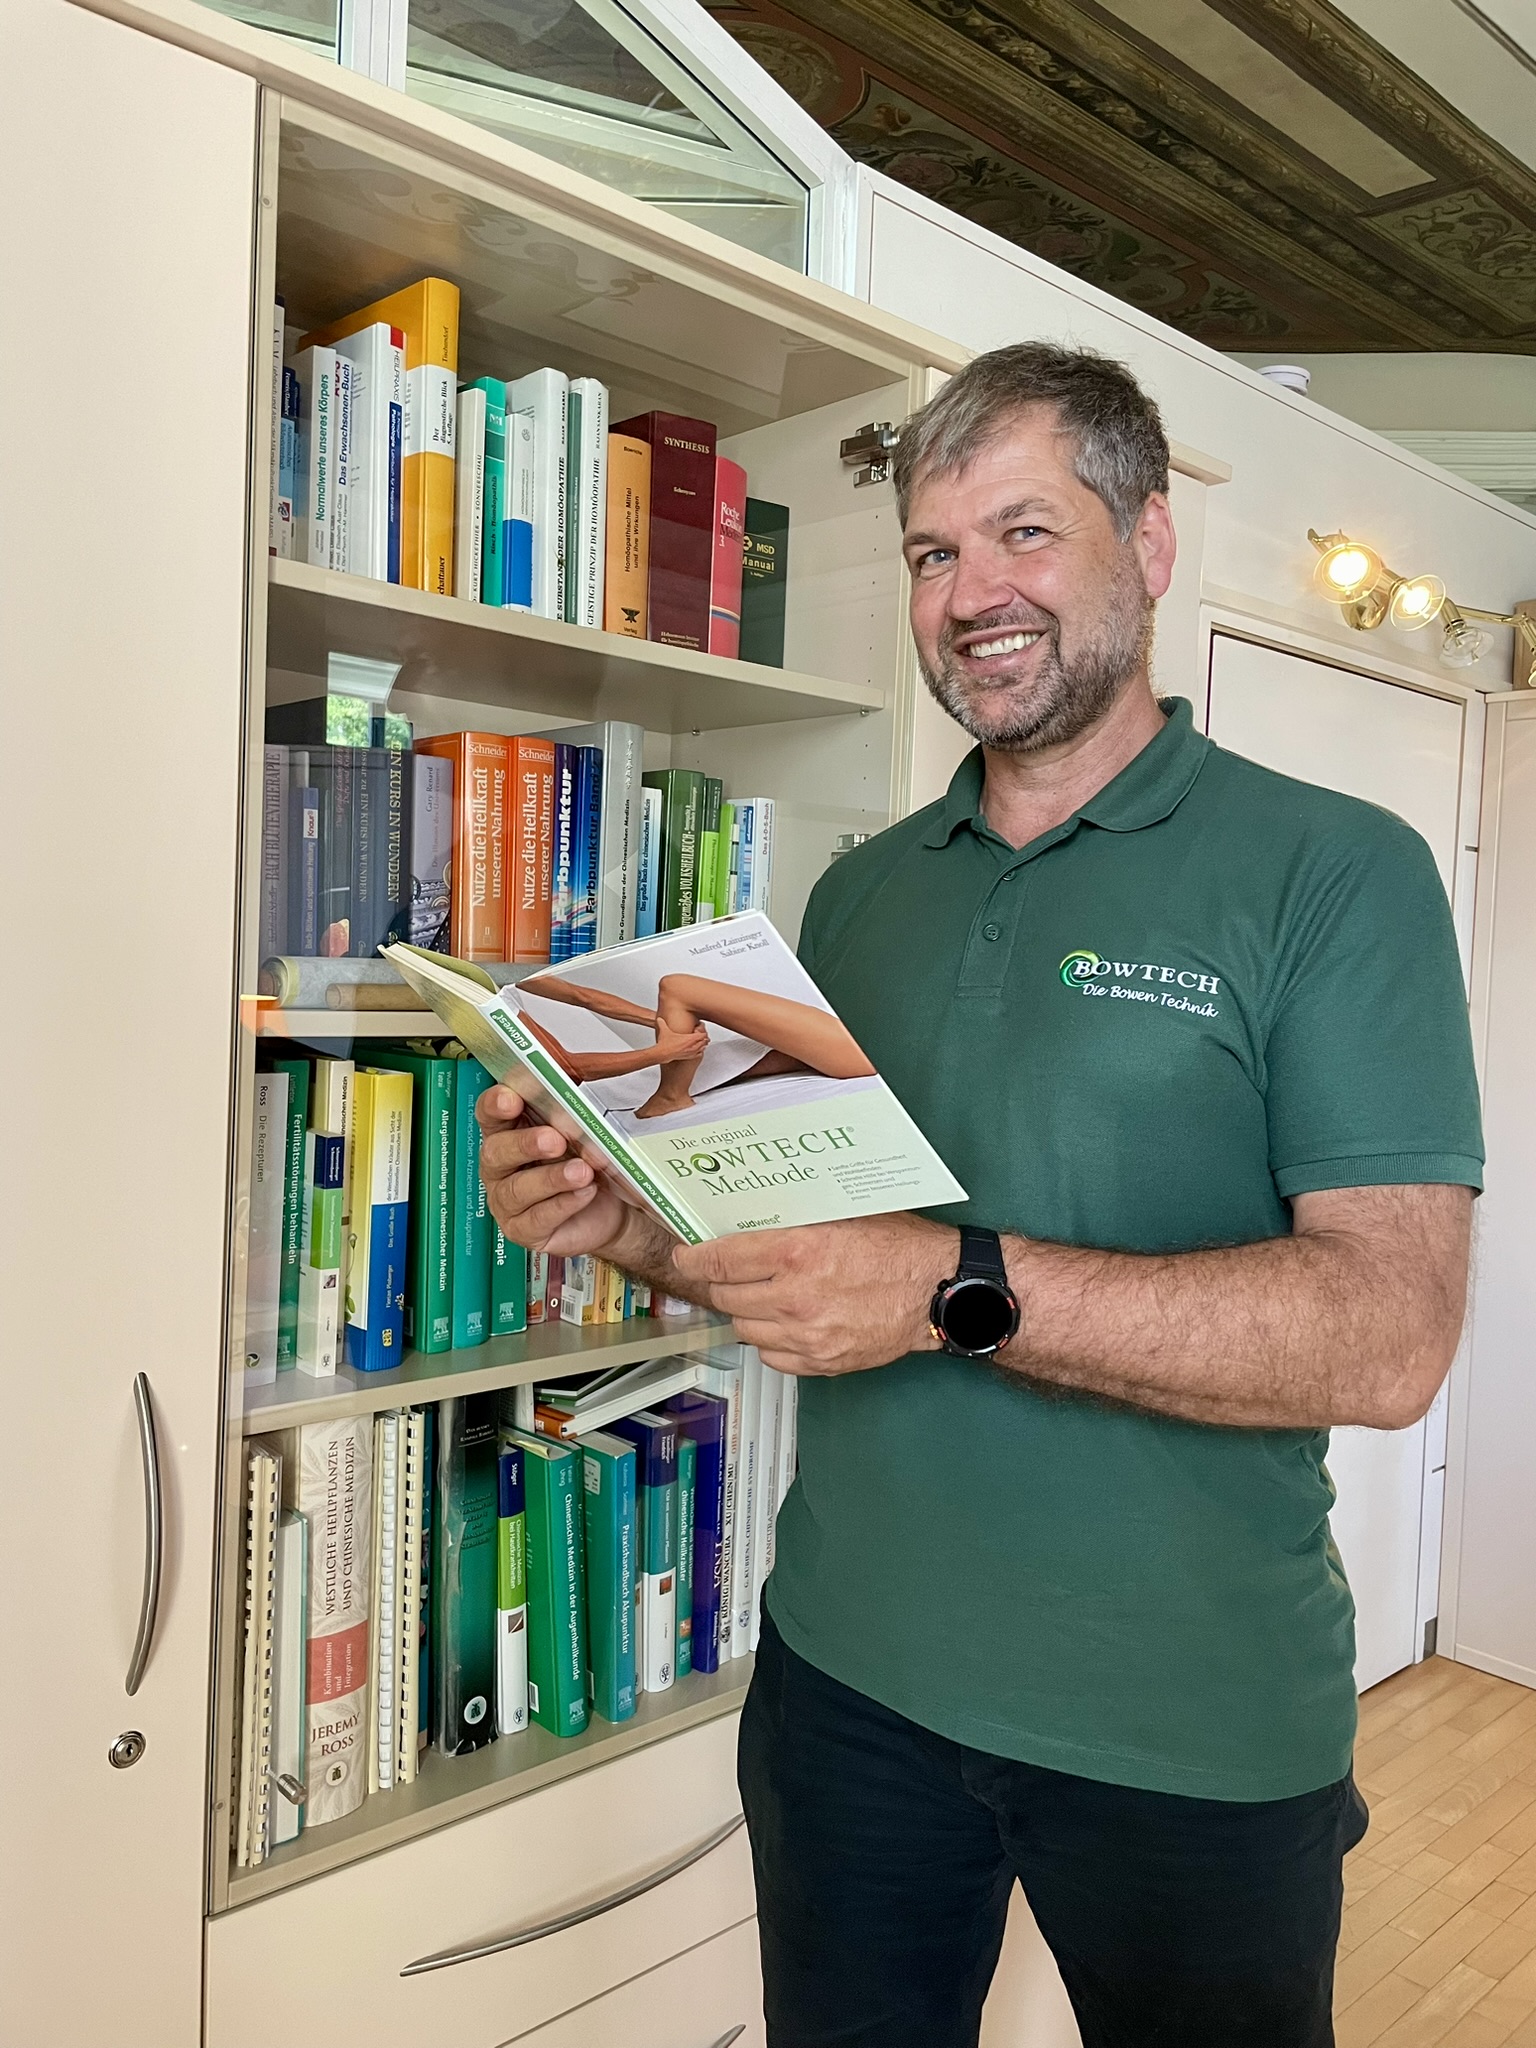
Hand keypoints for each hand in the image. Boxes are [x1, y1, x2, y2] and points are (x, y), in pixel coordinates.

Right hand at [476, 1084, 627, 1257]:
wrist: (610, 1208)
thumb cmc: (586, 1163)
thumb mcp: (579, 1135)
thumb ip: (569, 1118)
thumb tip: (574, 1104)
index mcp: (507, 1134)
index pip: (489, 1115)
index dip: (495, 1106)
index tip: (511, 1099)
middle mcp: (499, 1168)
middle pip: (496, 1152)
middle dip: (525, 1144)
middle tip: (555, 1141)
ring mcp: (506, 1202)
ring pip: (517, 1189)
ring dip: (552, 1178)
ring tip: (582, 1171)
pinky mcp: (523, 1230)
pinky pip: (537, 1218)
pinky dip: (564, 1203)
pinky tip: (585, 1192)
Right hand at [652, 1024, 708, 1062]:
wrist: (662, 1054)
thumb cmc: (665, 1044)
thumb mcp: (664, 1030)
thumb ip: (662, 1023)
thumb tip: (659, 1019)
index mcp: (689, 1039)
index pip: (702, 1035)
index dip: (702, 1031)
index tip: (699, 1029)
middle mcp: (692, 1046)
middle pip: (704, 1041)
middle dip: (703, 1038)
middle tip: (701, 1034)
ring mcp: (691, 1052)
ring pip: (703, 1048)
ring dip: (703, 1044)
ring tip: (701, 1041)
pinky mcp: (689, 1057)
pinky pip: (699, 1054)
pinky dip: (700, 1051)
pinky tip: (698, 1050)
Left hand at [672, 1214, 955, 1375]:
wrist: (938, 1291)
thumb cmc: (898, 1246)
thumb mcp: (842, 1214)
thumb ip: (793, 1219)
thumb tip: (747, 1219)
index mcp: (798, 1251)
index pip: (721, 1260)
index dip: (695, 1258)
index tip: (688, 1256)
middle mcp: (796, 1297)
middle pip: (727, 1296)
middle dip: (723, 1283)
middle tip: (732, 1273)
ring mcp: (807, 1335)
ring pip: (745, 1328)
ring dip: (747, 1311)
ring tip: (764, 1295)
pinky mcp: (822, 1362)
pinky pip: (772, 1357)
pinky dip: (771, 1340)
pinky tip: (786, 1321)